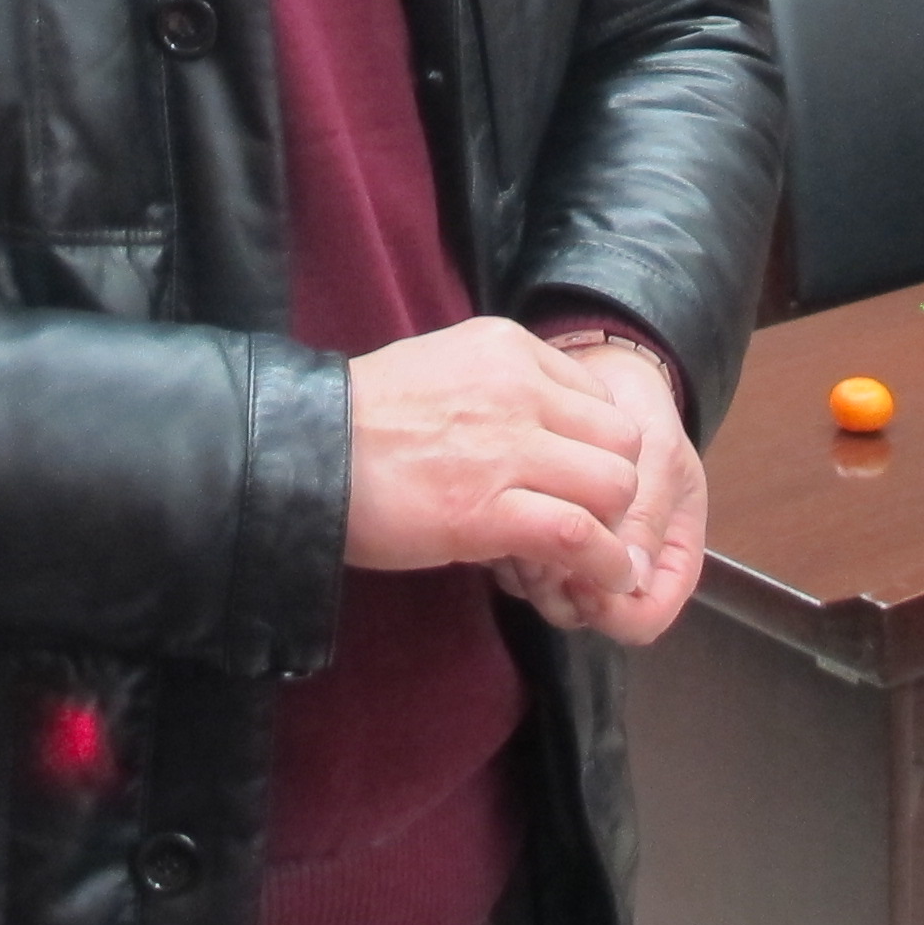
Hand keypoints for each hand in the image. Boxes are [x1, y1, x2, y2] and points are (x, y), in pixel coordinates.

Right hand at [344, 317, 647, 613]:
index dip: (596, 446)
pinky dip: (602, 562)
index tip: (577, 478)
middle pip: (620, 440)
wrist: (303, 450)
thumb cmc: (361, 419)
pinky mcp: (490, 510)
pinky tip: (601, 577)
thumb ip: (500, 389)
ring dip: (612, 526)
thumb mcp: (442, 368)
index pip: (599, 397)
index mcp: (506, 347)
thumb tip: (540, 432)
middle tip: (590, 518)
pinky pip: (578, 535)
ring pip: (614, 485)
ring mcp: (508, 447)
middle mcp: (518, 387)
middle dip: (613, 486)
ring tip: (598, 554)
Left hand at [487, 340, 706, 647]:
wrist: (596, 369)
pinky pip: (516, 565)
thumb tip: (633, 577)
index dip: (615, 611)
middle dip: (559, 588)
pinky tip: (499, 510)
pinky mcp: (534, 531)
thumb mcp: (659, 453)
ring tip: (517, 521)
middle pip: (586, 613)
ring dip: (527, 566)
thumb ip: (648, 514)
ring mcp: (574, 553)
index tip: (585, 581)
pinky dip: (506, 547)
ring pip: (547, 594)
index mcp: (667, 554)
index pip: (644, 617)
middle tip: (537, 550)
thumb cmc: (638, 408)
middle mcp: (618, 564)